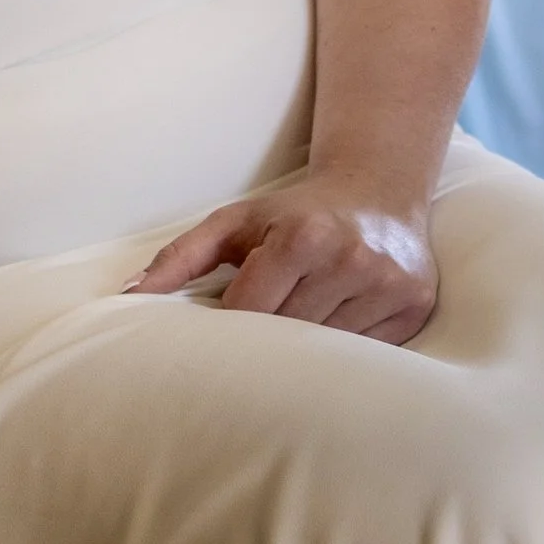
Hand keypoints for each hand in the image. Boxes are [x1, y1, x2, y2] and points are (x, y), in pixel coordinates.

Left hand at [125, 172, 437, 342]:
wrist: (376, 191)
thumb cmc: (291, 212)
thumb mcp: (232, 224)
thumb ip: (178, 258)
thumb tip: (127, 296)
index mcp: (300, 237)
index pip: (251, 310)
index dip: (232, 326)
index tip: (221, 335)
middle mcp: (349, 260)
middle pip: (290, 333)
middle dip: (268, 340)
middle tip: (255, 345)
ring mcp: (389, 285)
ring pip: (332, 349)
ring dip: (310, 349)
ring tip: (297, 332)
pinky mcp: (417, 306)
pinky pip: (370, 351)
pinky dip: (348, 349)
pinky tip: (337, 330)